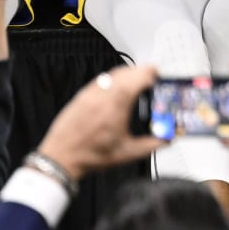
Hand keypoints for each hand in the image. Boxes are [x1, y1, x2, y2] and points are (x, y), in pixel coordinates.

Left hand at [37, 65, 164, 180]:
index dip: (152, 74)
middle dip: (142, 73)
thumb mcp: (128, 153)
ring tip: (136, 83)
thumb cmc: (89, 156)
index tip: (158, 77)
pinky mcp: (81, 96)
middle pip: (127, 71)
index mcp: (117, 105)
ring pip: (113, 73)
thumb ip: (152, 144)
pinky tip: (116, 91)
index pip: (138, 76)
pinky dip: (113, 80)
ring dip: (128, 74)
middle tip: (151, 79)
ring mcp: (90, 94)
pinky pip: (101, 80)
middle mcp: (103, 95)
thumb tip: (166, 139)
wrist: (61, 158)